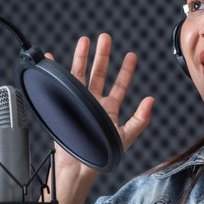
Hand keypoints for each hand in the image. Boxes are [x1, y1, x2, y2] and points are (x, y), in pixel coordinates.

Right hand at [40, 34, 153, 203]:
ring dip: (82, 57)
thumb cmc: (101, 154)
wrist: (78, 165)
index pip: (120, 85)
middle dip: (103, 55)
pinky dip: (54, 70)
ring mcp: (79, 101)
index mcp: (110, 108)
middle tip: (105, 38)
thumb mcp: (125, 136)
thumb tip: (151, 100)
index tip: (131, 55)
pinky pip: (59, 84)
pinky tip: (51, 58)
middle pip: (99, 73)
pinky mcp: (64, 103)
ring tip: (85, 41)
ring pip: (81, 74)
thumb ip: (140, 119)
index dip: (126, 70)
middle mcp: (94, 102)